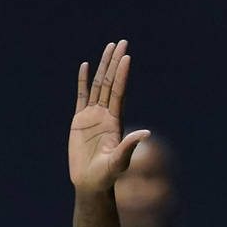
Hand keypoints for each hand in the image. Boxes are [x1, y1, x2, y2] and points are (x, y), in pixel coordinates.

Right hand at [69, 41, 149, 193]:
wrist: (91, 183)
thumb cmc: (107, 175)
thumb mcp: (120, 161)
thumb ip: (129, 146)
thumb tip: (146, 133)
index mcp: (115, 121)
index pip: (119, 92)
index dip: (122, 74)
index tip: (126, 57)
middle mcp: (105, 115)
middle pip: (110, 83)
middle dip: (115, 63)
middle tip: (121, 42)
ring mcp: (93, 116)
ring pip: (98, 85)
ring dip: (102, 66)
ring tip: (109, 47)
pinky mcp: (79, 121)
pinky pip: (81, 96)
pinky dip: (83, 81)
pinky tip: (85, 66)